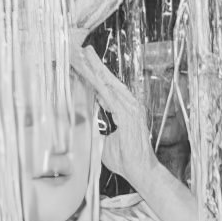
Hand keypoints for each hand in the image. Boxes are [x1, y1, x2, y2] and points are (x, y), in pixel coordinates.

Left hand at [71, 45, 157, 187]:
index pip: (106, 87)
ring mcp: (130, 108)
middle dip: (93, 64)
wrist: (140, 171)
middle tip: (80, 49)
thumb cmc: (124, 159)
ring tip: (82, 55)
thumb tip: (88, 122)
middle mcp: (129, 104)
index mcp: (124, 108)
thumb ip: (99, 129)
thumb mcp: (104, 141)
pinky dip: (99, 83)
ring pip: (108, 83)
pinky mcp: (128, 114)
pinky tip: (90, 73)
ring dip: (94, 69)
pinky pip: (110, 94)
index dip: (94, 74)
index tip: (82, 62)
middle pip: (108, 80)